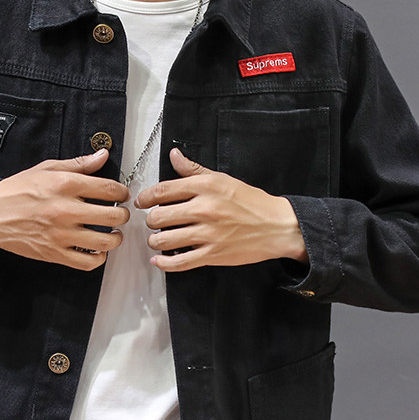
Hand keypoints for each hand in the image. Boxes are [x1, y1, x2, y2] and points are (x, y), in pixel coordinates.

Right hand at [0, 148, 129, 269]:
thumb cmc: (16, 191)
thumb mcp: (47, 169)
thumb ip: (79, 164)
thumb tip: (102, 156)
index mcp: (65, 185)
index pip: (110, 189)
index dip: (122, 192)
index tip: (121, 195)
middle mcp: (65, 210)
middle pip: (114, 216)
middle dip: (122, 215)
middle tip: (119, 214)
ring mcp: (61, 235)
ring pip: (105, 242)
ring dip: (115, 238)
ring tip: (113, 233)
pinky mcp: (55, 254)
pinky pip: (88, 262)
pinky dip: (99, 258)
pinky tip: (98, 250)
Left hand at [134, 147, 307, 271]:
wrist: (276, 226)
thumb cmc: (251, 202)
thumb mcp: (222, 179)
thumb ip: (194, 169)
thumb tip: (174, 155)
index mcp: (205, 187)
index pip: (162, 190)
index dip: (145, 198)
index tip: (142, 202)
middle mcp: (204, 209)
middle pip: (158, 216)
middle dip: (151, 221)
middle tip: (154, 222)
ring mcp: (208, 234)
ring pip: (164, 240)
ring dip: (155, 241)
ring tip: (159, 239)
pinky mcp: (212, 254)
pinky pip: (179, 262)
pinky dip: (164, 263)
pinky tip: (159, 260)